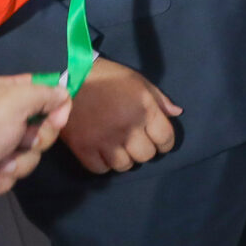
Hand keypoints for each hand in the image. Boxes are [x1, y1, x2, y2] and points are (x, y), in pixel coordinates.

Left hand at [0, 74, 72, 198]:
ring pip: (28, 153)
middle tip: (24, 143)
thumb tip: (63, 94)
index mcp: (4, 91)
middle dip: (35, 141)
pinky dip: (2, 178)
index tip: (57, 120)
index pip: (42, 91)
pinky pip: (11, 171)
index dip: (55, 105)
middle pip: (40, 126)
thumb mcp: (13, 103)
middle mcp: (1, 114)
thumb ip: (43, 94)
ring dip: (18, 163)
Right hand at [62, 57, 183, 172]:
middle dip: (144, 150)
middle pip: (146, 155)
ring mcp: (105, 140)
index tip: (158, 141)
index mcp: (144, 110)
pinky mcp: (83, 148)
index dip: (164, 142)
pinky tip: (102, 151)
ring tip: (119, 147)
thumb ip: (159, 99)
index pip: (165, 139)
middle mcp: (128, 128)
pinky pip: (100, 169)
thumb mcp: (138, 81)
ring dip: (124, 158)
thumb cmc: (107, 77)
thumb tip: (177, 113)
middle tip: (136, 142)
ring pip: (124, 165)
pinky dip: (103, 164)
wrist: (68, 76)